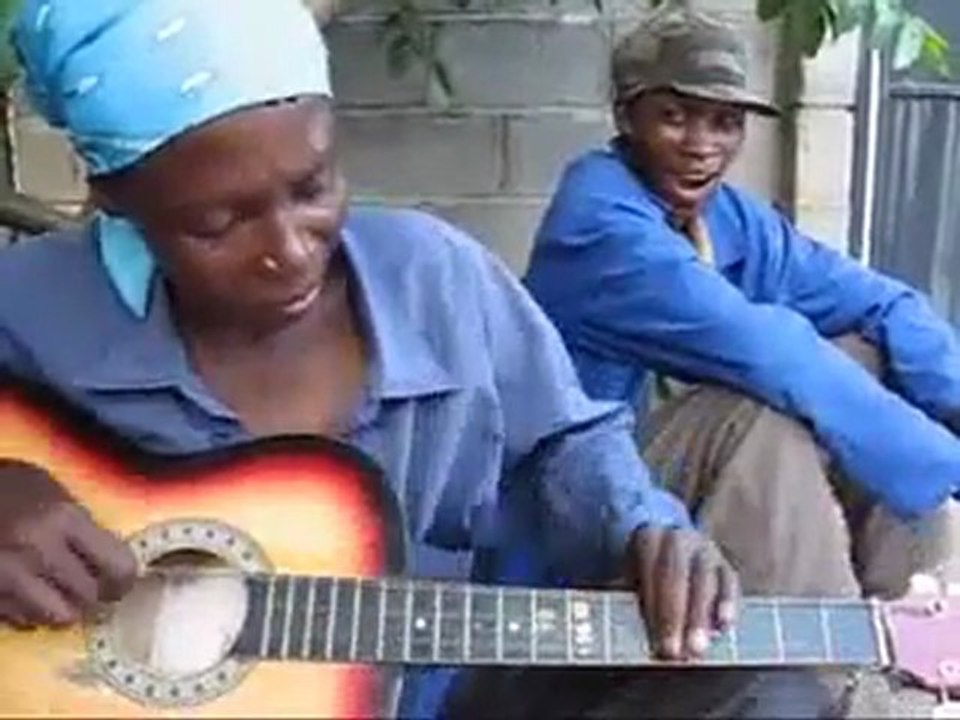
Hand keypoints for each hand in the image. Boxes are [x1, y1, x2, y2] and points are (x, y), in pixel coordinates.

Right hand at [0, 460, 136, 627]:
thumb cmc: (8, 486)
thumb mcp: (55, 492)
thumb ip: (84, 527)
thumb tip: (111, 561)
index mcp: (63, 519)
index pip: (117, 566)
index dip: (123, 579)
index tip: (120, 582)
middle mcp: (38, 551)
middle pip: (89, 597)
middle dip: (93, 595)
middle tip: (88, 586)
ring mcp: (6, 577)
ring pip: (56, 617)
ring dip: (61, 608)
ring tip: (56, 591)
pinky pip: (21, 620)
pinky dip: (29, 613)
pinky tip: (25, 592)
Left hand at [626, 526, 738, 660]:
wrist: (667, 552)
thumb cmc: (643, 575)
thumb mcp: (629, 580)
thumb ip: (628, 601)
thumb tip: (621, 630)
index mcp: (648, 538)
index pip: (650, 568)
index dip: (653, 604)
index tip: (652, 636)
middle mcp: (679, 540)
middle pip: (677, 574)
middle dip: (675, 615)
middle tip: (673, 651)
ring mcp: (705, 551)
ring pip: (705, 580)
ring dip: (700, 617)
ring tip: (696, 649)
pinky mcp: (725, 567)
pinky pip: (729, 584)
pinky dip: (727, 605)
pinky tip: (724, 626)